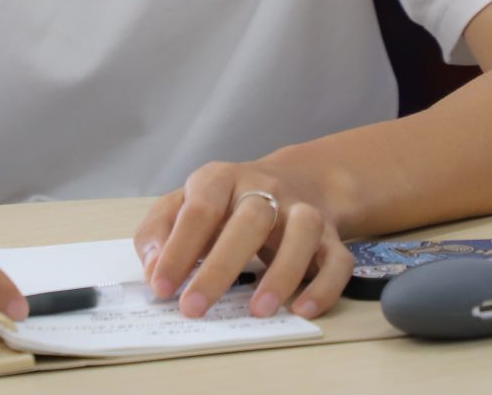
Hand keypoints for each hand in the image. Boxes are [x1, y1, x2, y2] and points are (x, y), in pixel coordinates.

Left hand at [133, 161, 349, 320]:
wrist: (296, 179)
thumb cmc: (227, 203)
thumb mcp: (184, 203)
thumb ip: (159, 231)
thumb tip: (153, 269)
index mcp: (221, 179)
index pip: (199, 209)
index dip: (178, 249)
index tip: (161, 288)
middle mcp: (265, 189)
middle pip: (250, 219)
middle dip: (220, 267)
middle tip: (194, 308)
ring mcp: (302, 210)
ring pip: (303, 231)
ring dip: (282, 272)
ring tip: (258, 311)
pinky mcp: (331, 236)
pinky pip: (337, 259)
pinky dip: (324, 286)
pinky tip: (302, 309)